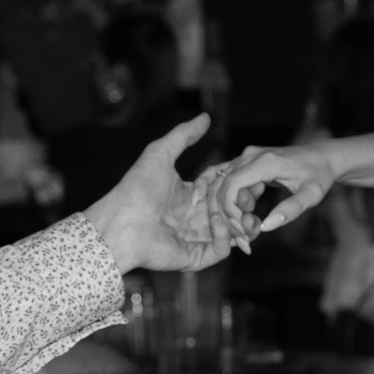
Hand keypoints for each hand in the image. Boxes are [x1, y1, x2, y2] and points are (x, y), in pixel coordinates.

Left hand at [85, 114, 246, 272]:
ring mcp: (197, 238)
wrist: (120, 223)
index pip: (223, 187)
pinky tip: (219, 221)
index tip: (250, 172)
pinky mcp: (195, 256)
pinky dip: (226, 236)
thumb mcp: (160, 153)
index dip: (237, 180)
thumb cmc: (135, 189)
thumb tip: (205, 116)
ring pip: (233, 232)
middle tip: (253, 192)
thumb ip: (183, 135)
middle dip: (245, 201)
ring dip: (244, 222)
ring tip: (248, 212)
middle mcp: (196, 217)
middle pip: (232, 209)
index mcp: (191, 194)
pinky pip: (221, 249)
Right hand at [211, 143, 339, 237]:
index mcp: (266, 161)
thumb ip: (290, 210)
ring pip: (220, 184)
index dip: (230, 210)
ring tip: (246, 228)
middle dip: (227, 214)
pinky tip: (239, 216)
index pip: (231, 185)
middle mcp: (251, 155)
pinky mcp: (245, 162)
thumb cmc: (319, 175)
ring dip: (226, 210)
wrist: (322, 157)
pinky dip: (226, 200)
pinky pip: (226, 181)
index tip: (243, 228)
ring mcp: (246, 156)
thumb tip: (265, 227)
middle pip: (221, 186)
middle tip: (244, 235)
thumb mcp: (311, 195)